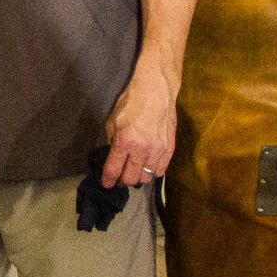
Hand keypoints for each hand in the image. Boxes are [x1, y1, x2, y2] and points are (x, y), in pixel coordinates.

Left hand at [98, 64, 176, 189]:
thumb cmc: (133, 102)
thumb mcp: (113, 120)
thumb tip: (112, 154)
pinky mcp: (169, 148)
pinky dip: (153, 172)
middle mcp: (141, 149)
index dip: (108, 180)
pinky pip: (161, 170)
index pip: (113, 170)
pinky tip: (148, 167)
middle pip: (131, 179)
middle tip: (120, 179)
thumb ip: (112, 140)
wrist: (156, 91)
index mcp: (124, 141)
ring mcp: (157, 150)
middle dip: (122, 181)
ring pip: (147, 177)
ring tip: (134, 172)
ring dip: (138, 177)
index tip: (106, 184)